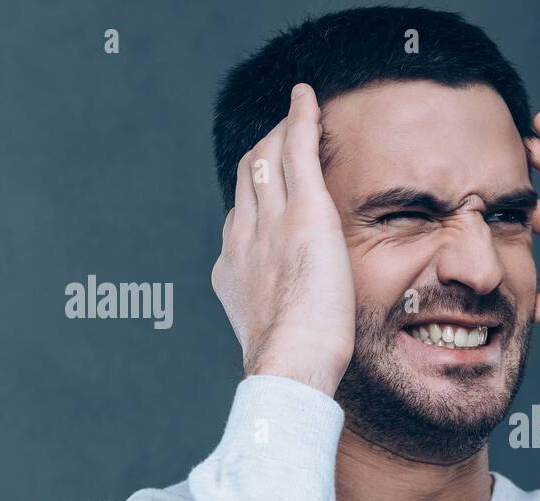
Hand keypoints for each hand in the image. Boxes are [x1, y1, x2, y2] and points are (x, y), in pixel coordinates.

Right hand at [211, 83, 355, 395]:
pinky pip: (298, 149)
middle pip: (249, 175)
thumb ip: (275, 315)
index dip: (255, 194)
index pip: (241, 213)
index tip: (269, 187)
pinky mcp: (304, 211)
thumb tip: (287, 323)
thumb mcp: (271, 332)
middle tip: (285, 137)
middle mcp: (245, 233)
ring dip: (283, 131)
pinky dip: (301, 118)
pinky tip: (306, 98)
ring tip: (299, 116)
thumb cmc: (291, 363)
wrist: (289, 362)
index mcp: (233, 264)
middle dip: (264, 151)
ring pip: (269, 156)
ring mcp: (272, 219)